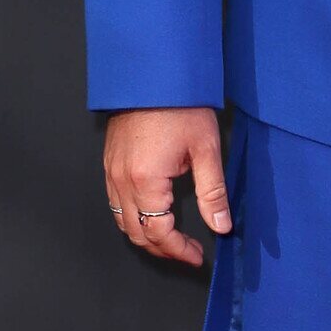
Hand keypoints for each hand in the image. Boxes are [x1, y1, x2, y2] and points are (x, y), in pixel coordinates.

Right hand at [103, 106, 230, 265]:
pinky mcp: (109, 163)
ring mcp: (112, 172)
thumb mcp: (206, 150)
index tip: (197, 256)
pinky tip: (151, 215)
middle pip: (136, 233)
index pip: (159, 233)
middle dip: (162, 249)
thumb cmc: (181, 106)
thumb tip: (221, 226)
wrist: (152, 74)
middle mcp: (122, 181)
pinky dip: (132, 218)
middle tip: (187, 252)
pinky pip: (115, 203)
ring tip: (172, 239)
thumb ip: (212, 193)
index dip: (179, 250)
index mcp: (146, 181)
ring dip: (146, 235)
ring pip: (122, 221)